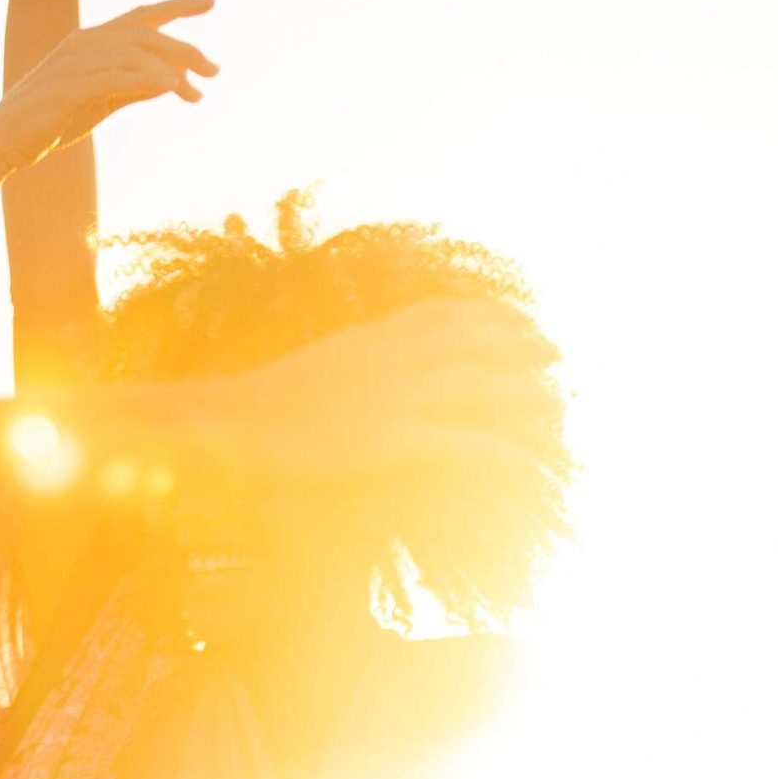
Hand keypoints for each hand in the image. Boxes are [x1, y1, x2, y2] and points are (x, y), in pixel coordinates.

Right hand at [0, 0, 218, 175]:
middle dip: (186, 48)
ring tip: (198, 89)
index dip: (177, 5)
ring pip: (135, 52)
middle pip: (146, 33)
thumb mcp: (100, 101)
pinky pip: (116, 77)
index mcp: (90, 41)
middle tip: (216, 69)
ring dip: (172, 68)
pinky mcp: (69, 87)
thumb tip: (173, 81)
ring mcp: (75, 63)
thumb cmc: (50, 121)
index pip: (141, 15)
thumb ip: (133, 87)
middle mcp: (83, 43)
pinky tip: (172, 88)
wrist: (1, 141)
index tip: (211, 1)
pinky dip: (147, 79)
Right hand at [181, 299, 561, 494]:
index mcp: (368, 339)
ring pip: (480, 385)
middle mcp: (389, 359)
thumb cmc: (254, 410)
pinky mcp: (392, 439)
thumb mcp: (309, 371)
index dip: (486, 313)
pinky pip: (466, 443)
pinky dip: (505, 452)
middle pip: (472, 341)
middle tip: (555, 351)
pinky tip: (533, 464)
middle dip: (519, 342)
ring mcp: (393, 397)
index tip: (516, 317)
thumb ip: (346, 364)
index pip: (440, 313)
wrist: (221, 426)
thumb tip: (360, 363)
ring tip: (557, 400)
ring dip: (524, 390)